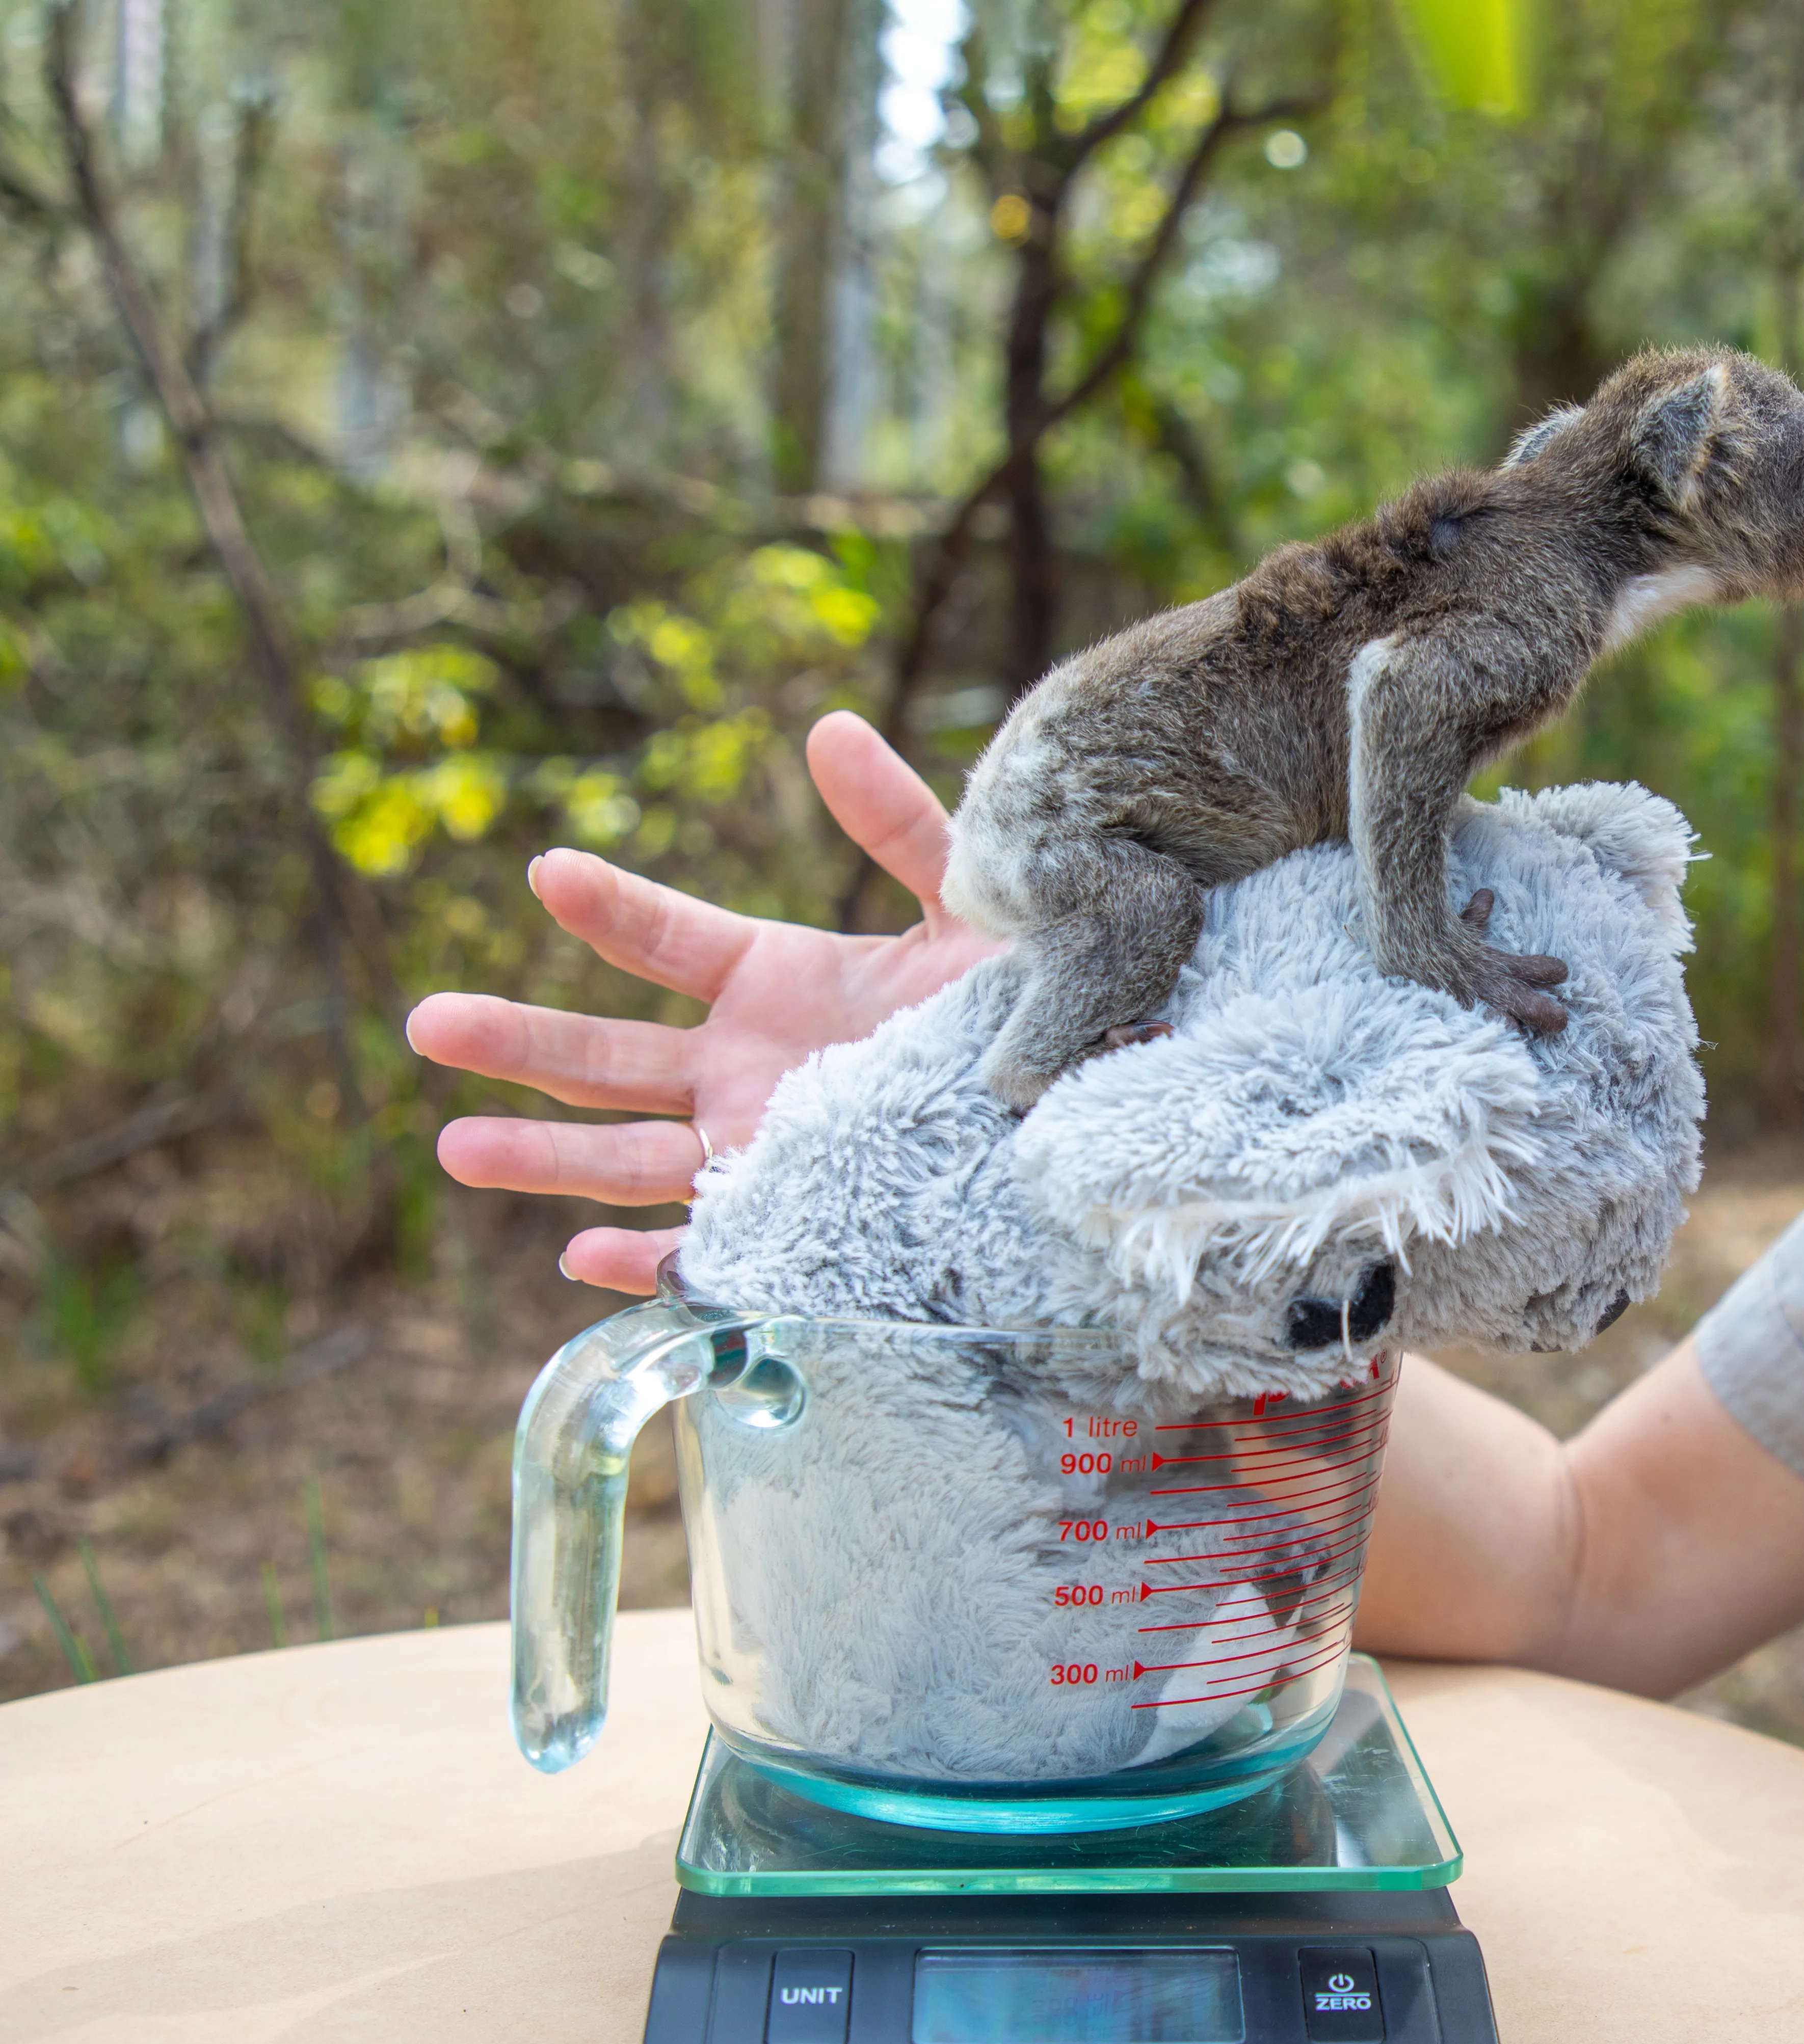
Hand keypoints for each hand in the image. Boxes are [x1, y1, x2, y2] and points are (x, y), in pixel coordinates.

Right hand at [406, 712, 1000, 1291]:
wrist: (1078, 1109)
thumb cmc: (1013, 1009)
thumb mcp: (966, 910)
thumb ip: (901, 825)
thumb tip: (829, 728)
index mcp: (772, 982)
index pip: (664, 940)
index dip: (609, 907)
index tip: (550, 872)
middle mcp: (741, 1068)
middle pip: (606, 1055)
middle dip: (518, 1040)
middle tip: (430, 1023)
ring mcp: (749, 1152)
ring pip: (622, 1155)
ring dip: (538, 1152)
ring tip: (454, 1144)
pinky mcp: (783, 1230)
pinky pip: (698, 1254)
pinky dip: (639, 1259)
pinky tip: (577, 1254)